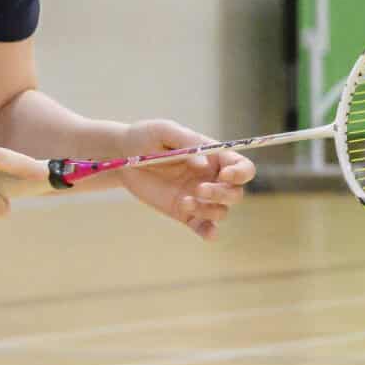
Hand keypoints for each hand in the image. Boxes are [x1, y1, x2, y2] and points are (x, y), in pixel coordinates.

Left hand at [112, 119, 254, 241]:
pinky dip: (209, 232)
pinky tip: (208, 233)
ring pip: (221, 211)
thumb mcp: (164, 131)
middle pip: (235, 192)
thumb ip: (187, 141)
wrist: (122, 157)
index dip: (240, 173)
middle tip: (199, 189)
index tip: (224, 175)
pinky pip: (204, 227)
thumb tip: (205, 163)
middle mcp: (210, 177)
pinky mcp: (184, 213)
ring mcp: (198, 197)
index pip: (241, 167)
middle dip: (221, 193)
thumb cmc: (146, 138)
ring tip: (185, 202)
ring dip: (209, 211)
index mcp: (213, 156)